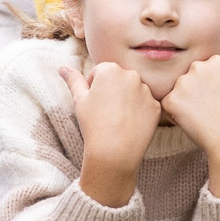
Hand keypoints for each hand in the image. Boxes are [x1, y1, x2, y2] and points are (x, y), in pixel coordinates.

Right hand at [62, 61, 161, 206]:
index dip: (94, 87)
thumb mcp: (79, 100)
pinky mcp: (156, 106)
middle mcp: (131, 75)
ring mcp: (146, 91)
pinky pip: (146, 105)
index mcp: (110, 70)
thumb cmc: (93, 124)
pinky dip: (139, 112)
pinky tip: (130, 125)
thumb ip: (73, 80)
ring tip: (118, 119)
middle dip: (112, 91)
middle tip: (105, 112)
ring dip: (127, 100)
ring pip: (133, 91)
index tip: (94, 104)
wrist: (114, 152)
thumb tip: (63, 68)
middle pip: (119, 79)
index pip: (100, 72)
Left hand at [160, 53, 219, 197]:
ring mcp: (183, 82)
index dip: (206, 87)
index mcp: (215, 61)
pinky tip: (191, 121)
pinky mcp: (171, 98)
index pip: (200, 70)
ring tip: (200, 116)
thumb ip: (208, 76)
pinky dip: (174, 115)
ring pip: (175, 92)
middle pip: (186, 79)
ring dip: (182, 104)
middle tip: (208, 108)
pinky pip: (166, 105)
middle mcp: (198, 66)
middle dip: (191, 93)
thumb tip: (185, 77)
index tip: (216, 98)